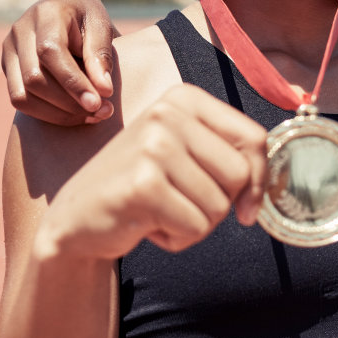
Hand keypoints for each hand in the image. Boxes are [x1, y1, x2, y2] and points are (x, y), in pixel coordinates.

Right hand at [3, 0, 116, 125]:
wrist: (66, 10)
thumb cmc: (87, 18)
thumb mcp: (101, 26)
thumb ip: (101, 55)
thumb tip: (103, 91)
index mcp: (46, 13)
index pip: (50, 51)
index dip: (73, 81)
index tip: (98, 102)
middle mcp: (20, 31)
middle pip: (34, 78)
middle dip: (70, 102)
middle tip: (104, 112)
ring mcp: (9, 51)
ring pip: (23, 95)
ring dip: (59, 113)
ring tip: (93, 115)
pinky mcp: (7, 68)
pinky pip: (20, 100)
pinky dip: (48, 114)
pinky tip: (74, 115)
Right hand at [36, 84, 267, 259]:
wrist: (77, 218)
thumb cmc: (143, 188)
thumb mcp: (187, 157)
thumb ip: (231, 161)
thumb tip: (260, 200)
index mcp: (184, 98)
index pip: (254, 138)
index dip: (257, 178)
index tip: (244, 203)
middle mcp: (168, 113)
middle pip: (240, 174)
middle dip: (220, 204)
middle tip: (182, 203)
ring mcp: (153, 146)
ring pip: (219, 206)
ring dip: (196, 224)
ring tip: (160, 212)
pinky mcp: (142, 185)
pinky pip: (195, 227)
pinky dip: (178, 238)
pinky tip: (147, 225)